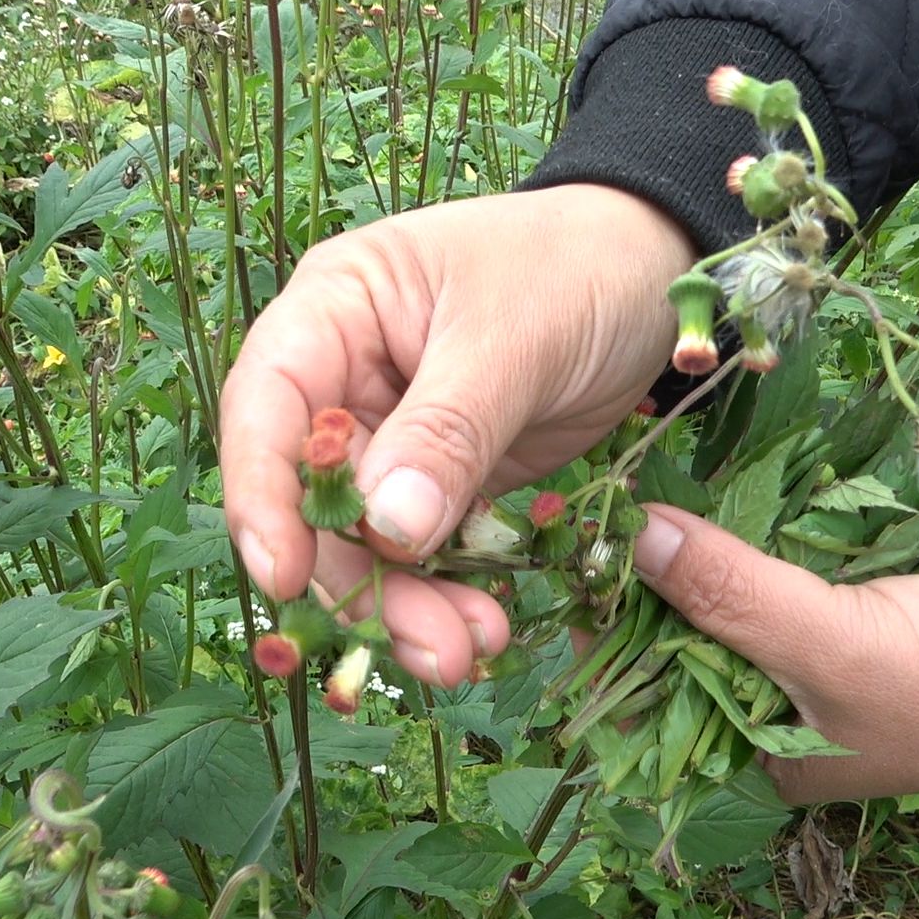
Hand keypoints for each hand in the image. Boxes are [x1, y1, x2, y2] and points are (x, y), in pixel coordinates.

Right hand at [220, 185, 695, 686]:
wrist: (656, 270)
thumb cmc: (577, 265)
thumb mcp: (514, 337)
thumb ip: (446, 431)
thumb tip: (385, 528)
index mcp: (334, 311)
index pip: (265, 409)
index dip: (262, 497)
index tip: (284, 577)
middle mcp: (347, 378)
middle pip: (315, 497)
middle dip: (360, 580)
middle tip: (429, 648)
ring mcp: (396, 434)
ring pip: (370, 539)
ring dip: (407, 605)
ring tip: (469, 654)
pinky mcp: (447, 477)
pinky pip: (426, 550)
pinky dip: (449, 593)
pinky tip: (487, 628)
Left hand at [632, 505, 918, 802]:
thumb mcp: (831, 643)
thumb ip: (733, 596)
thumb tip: (635, 535)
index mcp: (756, 747)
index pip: (652, 692)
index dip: (611, 628)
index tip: (579, 557)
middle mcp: (769, 706)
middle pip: (682, 634)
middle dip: (650, 577)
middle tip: (604, 502)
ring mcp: (804, 654)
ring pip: (725, 594)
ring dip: (696, 546)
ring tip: (643, 483)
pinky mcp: (837, 604)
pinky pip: (772, 566)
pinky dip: (749, 531)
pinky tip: (712, 485)